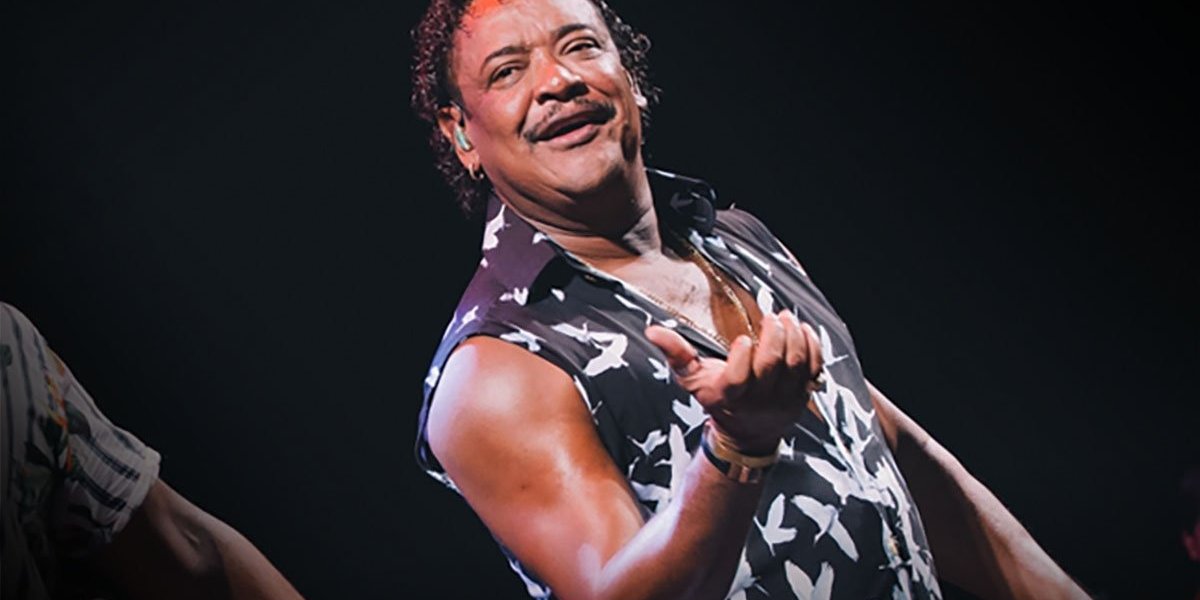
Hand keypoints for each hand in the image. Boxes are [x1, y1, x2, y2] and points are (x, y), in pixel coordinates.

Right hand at [645, 310, 823, 454]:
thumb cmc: (718, 398)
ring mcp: (784, 398)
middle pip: (772, 366)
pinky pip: (814, 369)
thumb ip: (675, 354)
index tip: (742, 339)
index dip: (742, 359)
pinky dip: (813, 346)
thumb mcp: (693, 380)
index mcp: (730, 397)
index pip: (738, 380)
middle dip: (774, 337)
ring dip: (794, 337)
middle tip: (771, 317)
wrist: (747, 433)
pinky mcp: (803, 394)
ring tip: (786, 318)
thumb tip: (653, 331)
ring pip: (795, 365)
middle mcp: (759, 400)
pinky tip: (803, 329)